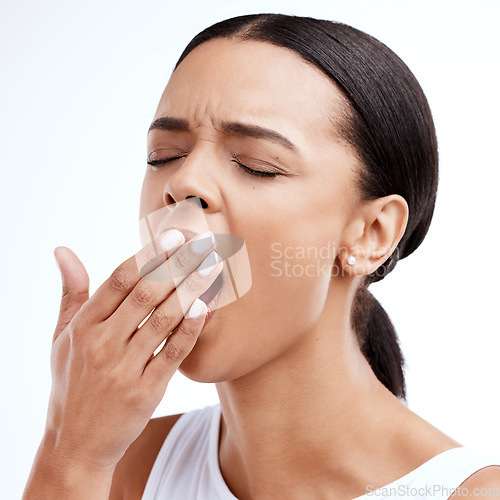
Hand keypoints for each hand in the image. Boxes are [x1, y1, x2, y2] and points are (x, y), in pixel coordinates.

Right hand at [45, 229, 221, 470]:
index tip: (173, 235)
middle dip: (178, 264)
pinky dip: (191, 328)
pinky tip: (208, 305)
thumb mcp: (61, 337)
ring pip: (164, 319)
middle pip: (146, 294)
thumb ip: (70, 292)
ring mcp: (124, 369)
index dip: (148, 255)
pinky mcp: (145, 391)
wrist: (75, 443)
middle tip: (203, 242)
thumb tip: (63, 250)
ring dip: (192, 288)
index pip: (119, 280)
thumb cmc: (71, 383)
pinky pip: (173, 353)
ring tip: (213, 265)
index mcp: (83, 326)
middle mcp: (102, 344)